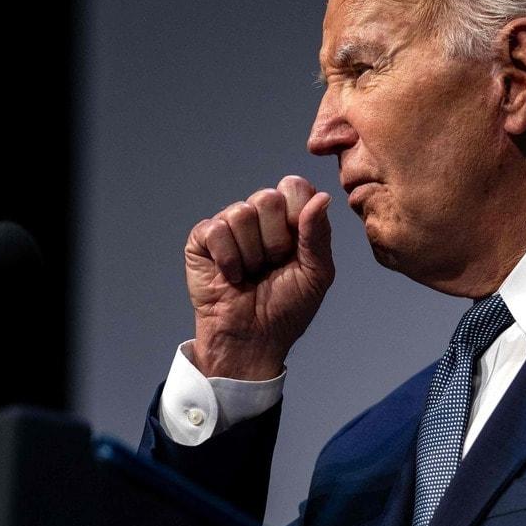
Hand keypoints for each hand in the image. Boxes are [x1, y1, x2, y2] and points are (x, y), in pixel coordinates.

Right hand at [184, 175, 333, 378]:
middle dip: (274, 240)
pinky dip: (228, 259)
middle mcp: (261, 217)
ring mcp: (231, 225)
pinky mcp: (203, 239)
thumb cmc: (287, 309)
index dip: (297, 215)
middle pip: (267, 197)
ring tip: (252, 273)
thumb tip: (322, 197)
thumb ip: (318, 234)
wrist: (253, 339)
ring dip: (251, 254)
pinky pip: (215, 229)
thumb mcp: (316, 274)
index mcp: (292, 219)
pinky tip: (231, 276)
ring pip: (240, 213)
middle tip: (272, 265)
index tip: (296, 247)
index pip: (295, 187)